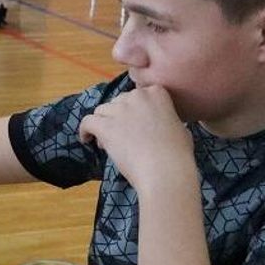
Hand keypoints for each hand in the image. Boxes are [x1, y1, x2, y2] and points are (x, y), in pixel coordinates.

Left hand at [76, 84, 196, 195]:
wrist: (166, 171)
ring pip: (101, 111)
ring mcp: (121, 110)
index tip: (132, 125)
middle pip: (117, 102)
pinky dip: (84, 130)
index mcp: (157, 93)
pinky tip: (86, 139)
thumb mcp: (180, 128)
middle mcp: (137, 96)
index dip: (131, 111)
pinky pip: (87, 122)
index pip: (136, 96)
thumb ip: (167, 119)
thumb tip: (164, 125)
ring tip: (106, 143)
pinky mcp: (106, 126)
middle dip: (116, 118)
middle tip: (120, 137)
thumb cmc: (177, 155)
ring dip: (102, 124)